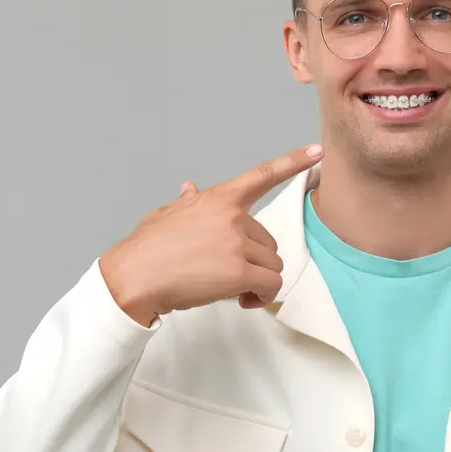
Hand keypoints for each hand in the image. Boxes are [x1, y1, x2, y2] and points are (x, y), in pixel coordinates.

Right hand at [99, 144, 323, 325]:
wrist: (132, 278)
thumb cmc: (145, 249)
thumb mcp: (166, 215)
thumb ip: (187, 202)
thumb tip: (190, 188)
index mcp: (218, 199)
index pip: (262, 175)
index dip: (293, 161)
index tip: (317, 152)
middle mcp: (232, 217)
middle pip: (269, 241)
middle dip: (254, 260)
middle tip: (226, 272)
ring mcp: (237, 244)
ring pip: (273, 265)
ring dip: (257, 280)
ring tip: (228, 286)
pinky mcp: (238, 272)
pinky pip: (271, 285)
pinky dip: (262, 296)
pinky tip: (242, 299)